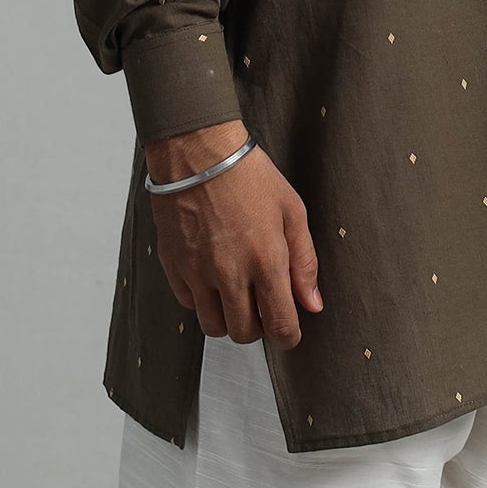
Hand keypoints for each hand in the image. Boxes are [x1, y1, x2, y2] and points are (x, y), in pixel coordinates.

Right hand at [145, 121, 323, 347]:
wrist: (198, 151)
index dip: (289, 336)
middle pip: (244, 333)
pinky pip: (189, 303)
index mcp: (266, 259)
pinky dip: (201, 299)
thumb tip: (312, 304)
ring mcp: (198, 271)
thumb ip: (304, 262)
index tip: (289, 331)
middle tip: (262, 305)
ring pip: (214, 326)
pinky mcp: (174, 265)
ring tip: (236, 292)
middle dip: (258, 327)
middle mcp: (230, 272)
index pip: (280, 324)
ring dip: (228, 317)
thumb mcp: (292, 210)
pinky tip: (211, 274)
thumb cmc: (250, 175)